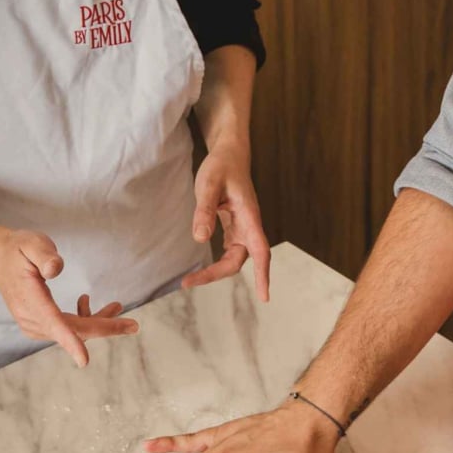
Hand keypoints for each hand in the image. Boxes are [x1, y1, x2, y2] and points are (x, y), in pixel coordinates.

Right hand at [0, 228, 136, 366]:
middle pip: (72, 330)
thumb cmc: (18, 249)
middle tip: (133, 325)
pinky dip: (83, 319)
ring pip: (72, 331)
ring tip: (116, 306)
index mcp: (28, 298)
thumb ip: (44, 254)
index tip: (83, 360)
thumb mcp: (31, 242)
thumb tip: (55, 269)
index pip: (52, 322)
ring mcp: (32, 324)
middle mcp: (29, 317)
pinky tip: (86, 301)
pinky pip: (65, 329)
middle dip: (104, 328)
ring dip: (97, 322)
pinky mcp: (38, 324)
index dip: (70, 341)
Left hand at [181, 139, 270, 301]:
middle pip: (239, 260)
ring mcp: (243, 227)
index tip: (264, 297)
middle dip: (216, 274)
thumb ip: (204, 210)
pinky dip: (219, 262)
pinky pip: (230, 250)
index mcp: (249, 216)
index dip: (264, 274)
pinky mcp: (235, 226)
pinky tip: (206, 267)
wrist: (230, 154)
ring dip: (216, 270)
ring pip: (234, 258)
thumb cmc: (221, 166)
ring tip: (191, 279)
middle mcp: (249, 225)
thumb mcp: (208, 184)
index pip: (261, 250)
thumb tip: (199, 239)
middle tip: (188, 282)